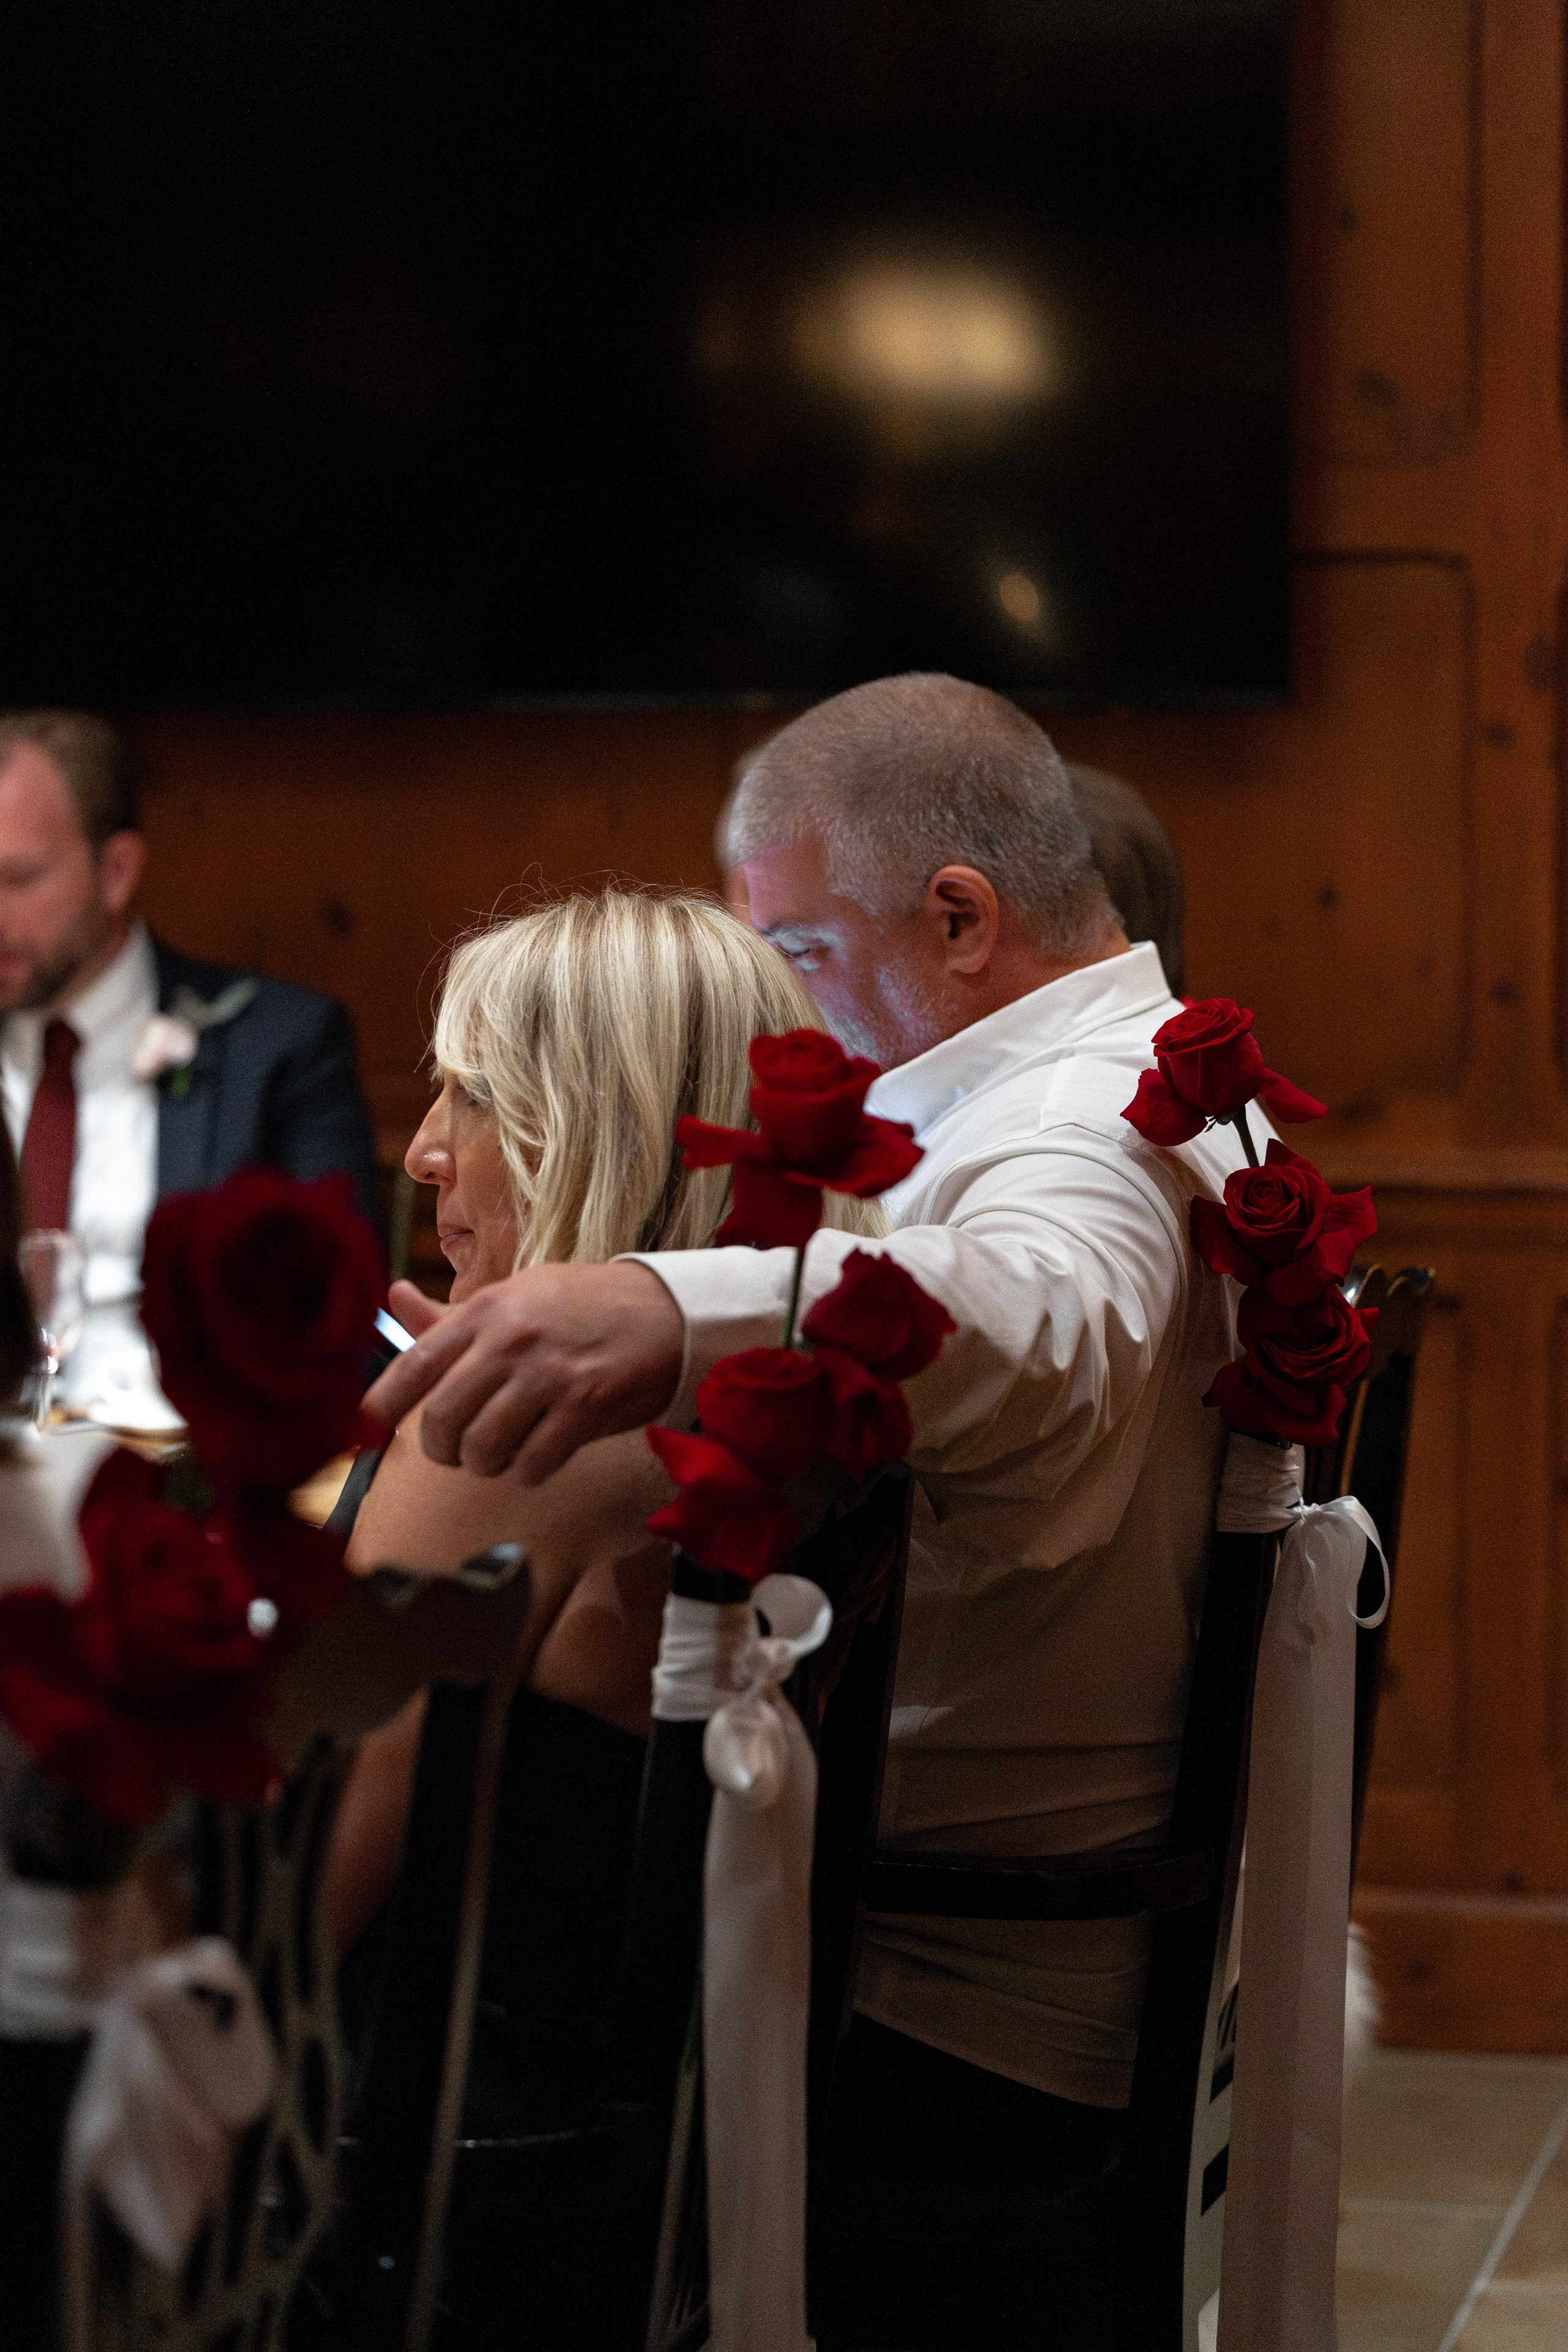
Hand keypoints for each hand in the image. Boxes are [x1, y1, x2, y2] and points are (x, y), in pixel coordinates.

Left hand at [363, 1262, 683, 1483]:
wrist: (663, 1309)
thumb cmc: (582, 1307)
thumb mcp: (515, 1297)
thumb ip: (452, 1316)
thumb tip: (394, 1298)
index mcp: (485, 1311)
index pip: (414, 1363)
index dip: (380, 1405)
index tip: (364, 1432)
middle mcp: (509, 1339)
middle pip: (441, 1418)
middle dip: (441, 1449)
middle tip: (456, 1452)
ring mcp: (547, 1373)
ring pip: (482, 1448)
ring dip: (485, 1464)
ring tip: (502, 1451)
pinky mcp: (583, 1406)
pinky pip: (531, 1464)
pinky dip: (525, 1472)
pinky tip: (538, 1457)